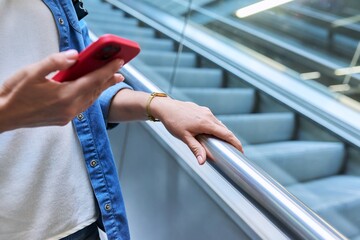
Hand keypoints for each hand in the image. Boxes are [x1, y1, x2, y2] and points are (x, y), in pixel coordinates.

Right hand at [0, 50, 123, 131]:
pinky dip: (90, 97)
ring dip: (100, 90)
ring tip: (110, 81)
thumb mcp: (33, 72)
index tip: (119, 63)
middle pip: (95, 91)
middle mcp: (70, 108)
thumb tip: (75, 55)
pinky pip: (82, 107)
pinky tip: (90, 92)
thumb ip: (55, 62)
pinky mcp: (63, 120)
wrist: (3, 116)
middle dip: (108, 81)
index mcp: (65, 95)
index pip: (93, 80)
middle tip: (120, 72)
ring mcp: (67, 116)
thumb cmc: (16, 92)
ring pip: (90, 100)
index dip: (107, 70)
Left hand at [151, 98, 242, 164]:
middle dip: (230, 139)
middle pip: (224, 129)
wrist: (165, 107)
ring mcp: (205, 111)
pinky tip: (210, 132)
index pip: (226, 134)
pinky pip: (212, 119)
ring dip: (221, 133)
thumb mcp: (184, 137)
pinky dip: (214, 127)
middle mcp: (208, 115)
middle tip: (233, 150)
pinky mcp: (201, 109)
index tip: (241, 150)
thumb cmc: (173, 122)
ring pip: (218, 124)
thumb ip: (195, 149)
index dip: (235, 142)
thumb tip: (202, 161)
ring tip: (222, 143)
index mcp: (206, 123)